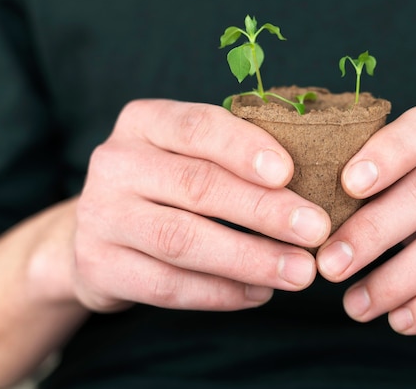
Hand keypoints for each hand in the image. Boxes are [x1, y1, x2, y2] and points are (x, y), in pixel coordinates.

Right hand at [74, 100, 329, 311]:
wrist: (99, 232)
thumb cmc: (166, 185)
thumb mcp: (188, 155)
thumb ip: (233, 159)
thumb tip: (311, 187)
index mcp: (144, 122)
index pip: (197, 126)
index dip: (243, 148)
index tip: (288, 172)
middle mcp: (116, 163)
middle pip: (196, 186)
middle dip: (263, 209)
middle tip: (316, 229)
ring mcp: (101, 216)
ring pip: (182, 240)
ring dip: (249, 258)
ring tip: (299, 271)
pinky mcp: (99, 266)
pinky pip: (166, 285)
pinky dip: (220, 292)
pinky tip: (260, 292)